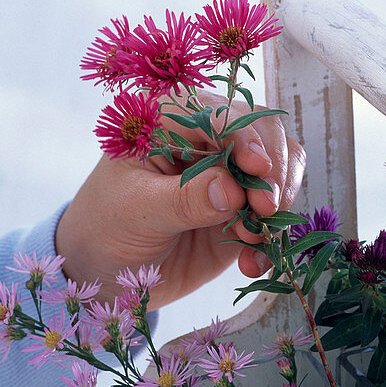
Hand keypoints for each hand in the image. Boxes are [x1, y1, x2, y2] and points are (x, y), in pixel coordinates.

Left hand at [55, 94, 305, 308]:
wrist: (107, 273)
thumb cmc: (105, 228)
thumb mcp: (136, 211)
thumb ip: (183, 199)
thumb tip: (232, 190)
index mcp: (169, 120)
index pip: (219, 113)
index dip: (245, 137)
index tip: (258, 170)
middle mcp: (205, 139)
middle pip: (262, 134)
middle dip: (272, 172)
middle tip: (265, 211)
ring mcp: (228, 175)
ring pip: (279, 170)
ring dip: (277, 206)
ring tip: (255, 242)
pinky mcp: (242, 211)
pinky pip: (273, 216)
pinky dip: (270, 240)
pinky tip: (252, 265)